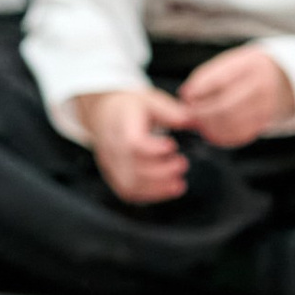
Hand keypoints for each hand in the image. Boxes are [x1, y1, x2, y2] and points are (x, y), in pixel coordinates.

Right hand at [79, 86, 192, 204]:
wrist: (103, 114)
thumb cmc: (130, 108)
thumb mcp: (150, 100)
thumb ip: (171, 112)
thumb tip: (191, 121)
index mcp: (121, 126)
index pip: (133, 143)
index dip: (153, 149)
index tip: (172, 145)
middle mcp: (112, 148)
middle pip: (134, 168)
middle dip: (162, 171)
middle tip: (182, 164)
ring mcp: (111, 165)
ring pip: (131, 185)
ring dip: (158, 188)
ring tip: (179, 183)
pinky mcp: (113, 176)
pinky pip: (129, 192)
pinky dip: (150, 195)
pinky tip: (168, 189)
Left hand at [177, 44, 294, 147]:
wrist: (283, 77)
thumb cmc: (245, 70)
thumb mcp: (230, 63)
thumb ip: (207, 77)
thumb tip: (186, 95)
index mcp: (250, 65)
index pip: (220, 80)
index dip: (199, 91)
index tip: (186, 97)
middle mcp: (261, 85)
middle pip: (225, 106)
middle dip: (202, 114)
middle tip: (190, 116)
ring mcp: (265, 105)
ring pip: (231, 123)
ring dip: (210, 127)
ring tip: (200, 124)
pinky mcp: (265, 122)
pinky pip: (240, 134)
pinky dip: (223, 137)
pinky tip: (213, 133)